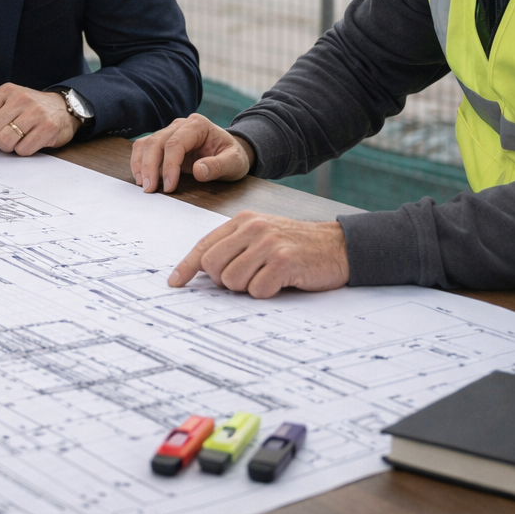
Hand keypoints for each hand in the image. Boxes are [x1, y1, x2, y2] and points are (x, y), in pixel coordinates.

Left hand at [0, 84, 78, 155]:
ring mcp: (36, 112)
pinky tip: (29, 142)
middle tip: (2, 140)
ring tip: (16, 141)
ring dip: (8, 148)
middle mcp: (21, 98)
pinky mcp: (48, 127)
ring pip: (6, 141)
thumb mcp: (6, 105)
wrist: (63, 109)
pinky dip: (23, 151)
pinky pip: (23, 149)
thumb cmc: (30, 109)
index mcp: (7, 91)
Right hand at [130, 113, 254, 192]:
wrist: (230, 152)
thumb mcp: (234, 163)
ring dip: (141, 164)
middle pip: (156, 142)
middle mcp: (180, 125)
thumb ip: (218, 166)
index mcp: (198, 125)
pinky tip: (142, 178)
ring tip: (144, 185)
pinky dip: (139, 162)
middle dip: (150, 166)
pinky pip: (145, 148)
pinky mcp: (163, 142)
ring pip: (146, 144)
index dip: (169, 165)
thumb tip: (199, 171)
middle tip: (149, 189)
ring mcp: (170, 132)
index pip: (175, 143)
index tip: (169, 186)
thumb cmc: (233, 156)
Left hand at [168, 211, 348, 297]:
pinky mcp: (284, 262)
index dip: (187, 266)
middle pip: (213, 266)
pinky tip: (282, 282)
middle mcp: (253, 229)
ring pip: (232, 281)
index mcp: (244, 221)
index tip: (174, 282)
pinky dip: (267, 292)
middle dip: (223, 281)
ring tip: (268, 277)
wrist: (339, 247)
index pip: (205, 245)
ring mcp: (268, 244)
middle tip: (247, 278)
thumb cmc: (298, 246)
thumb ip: (235, 247)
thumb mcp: (263, 236)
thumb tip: (201, 270)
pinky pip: (257, 290)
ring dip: (248, 287)